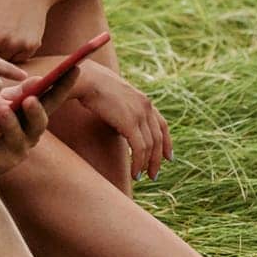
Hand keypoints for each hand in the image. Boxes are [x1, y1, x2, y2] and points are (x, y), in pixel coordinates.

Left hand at [0, 65, 82, 177]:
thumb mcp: (7, 100)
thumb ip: (21, 91)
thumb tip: (37, 80)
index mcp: (35, 118)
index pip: (54, 100)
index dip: (65, 85)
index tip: (75, 68)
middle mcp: (30, 136)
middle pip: (39, 125)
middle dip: (36, 112)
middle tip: (30, 99)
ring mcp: (15, 151)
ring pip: (16, 139)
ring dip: (10, 124)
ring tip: (2, 109)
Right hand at [72, 63, 172, 180]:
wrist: (87, 79)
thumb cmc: (94, 87)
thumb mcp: (115, 98)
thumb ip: (123, 111)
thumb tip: (121, 125)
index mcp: (144, 101)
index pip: (162, 125)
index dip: (167, 142)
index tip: (169, 157)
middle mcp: (146, 107)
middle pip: (158, 139)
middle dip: (157, 159)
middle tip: (153, 175)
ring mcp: (139, 114)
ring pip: (150, 146)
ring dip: (146, 164)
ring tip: (140, 177)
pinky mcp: (130, 122)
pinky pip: (140, 148)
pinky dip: (138, 163)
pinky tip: (134, 173)